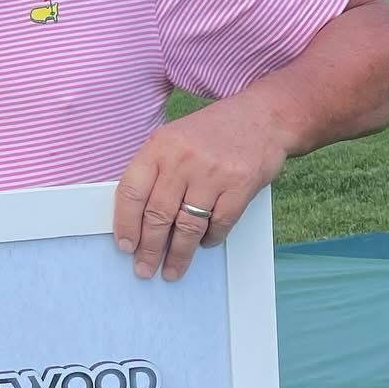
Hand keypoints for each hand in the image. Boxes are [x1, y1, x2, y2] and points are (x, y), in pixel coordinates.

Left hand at [113, 93, 289, 280]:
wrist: (263, 116)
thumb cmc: (212, 132)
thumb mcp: (174, 138)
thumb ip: (156, 170)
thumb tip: (137, 216)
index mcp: (159, 146)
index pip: (132, 191)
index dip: (125, 223)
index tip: (125, 246)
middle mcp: (182, 160)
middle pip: (157, 214)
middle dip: (148, 248)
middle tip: (144, 269)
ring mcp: (213, 172)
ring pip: (187, 225)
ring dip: (178, 253)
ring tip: (171, 270)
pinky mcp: (241, 184)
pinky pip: (220, 222)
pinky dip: (210, 239)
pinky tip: (203, 244)